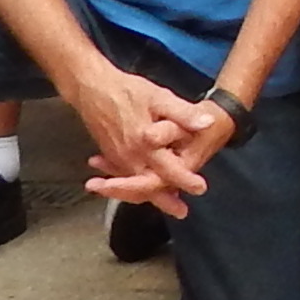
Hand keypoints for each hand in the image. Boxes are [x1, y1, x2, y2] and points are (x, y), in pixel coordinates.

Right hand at [75, 66, 220, 217]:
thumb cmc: (126, 90)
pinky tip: (140, 186)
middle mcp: (129, 156)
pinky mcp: (109, 153)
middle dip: (165, 200)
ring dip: (149, 195)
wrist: (90, 88)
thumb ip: (183, 114)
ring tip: (165, 204)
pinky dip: (132, 185)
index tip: (200, 188)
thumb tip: (208, 123)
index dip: (185, 180)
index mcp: (144, 144)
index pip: (169, 169)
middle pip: (150, 185)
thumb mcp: (160, 97)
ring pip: (135, 184)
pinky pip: (123, 175)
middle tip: (181, 212)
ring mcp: (117, 156)